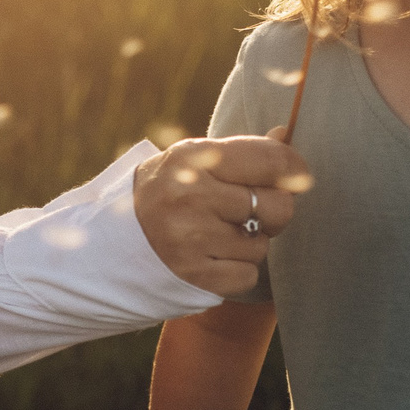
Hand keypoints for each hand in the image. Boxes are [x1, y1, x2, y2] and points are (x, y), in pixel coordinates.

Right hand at [133, 133, 309, 297]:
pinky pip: (247, 275)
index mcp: (194, 159)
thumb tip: (286, 134)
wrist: (113, 240)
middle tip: (255, 212)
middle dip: (274, 212)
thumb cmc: (168, 192)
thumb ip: (242, 152)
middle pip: (276, 207)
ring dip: (250, 243)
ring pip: (261, 245)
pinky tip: (215, 259)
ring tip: (221, 235)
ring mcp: (190, 238)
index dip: (295, 169)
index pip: (271, 161)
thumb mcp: (195, 161)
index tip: (297, 176)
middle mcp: (191, 196)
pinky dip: (238, 270)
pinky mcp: (192, 275)